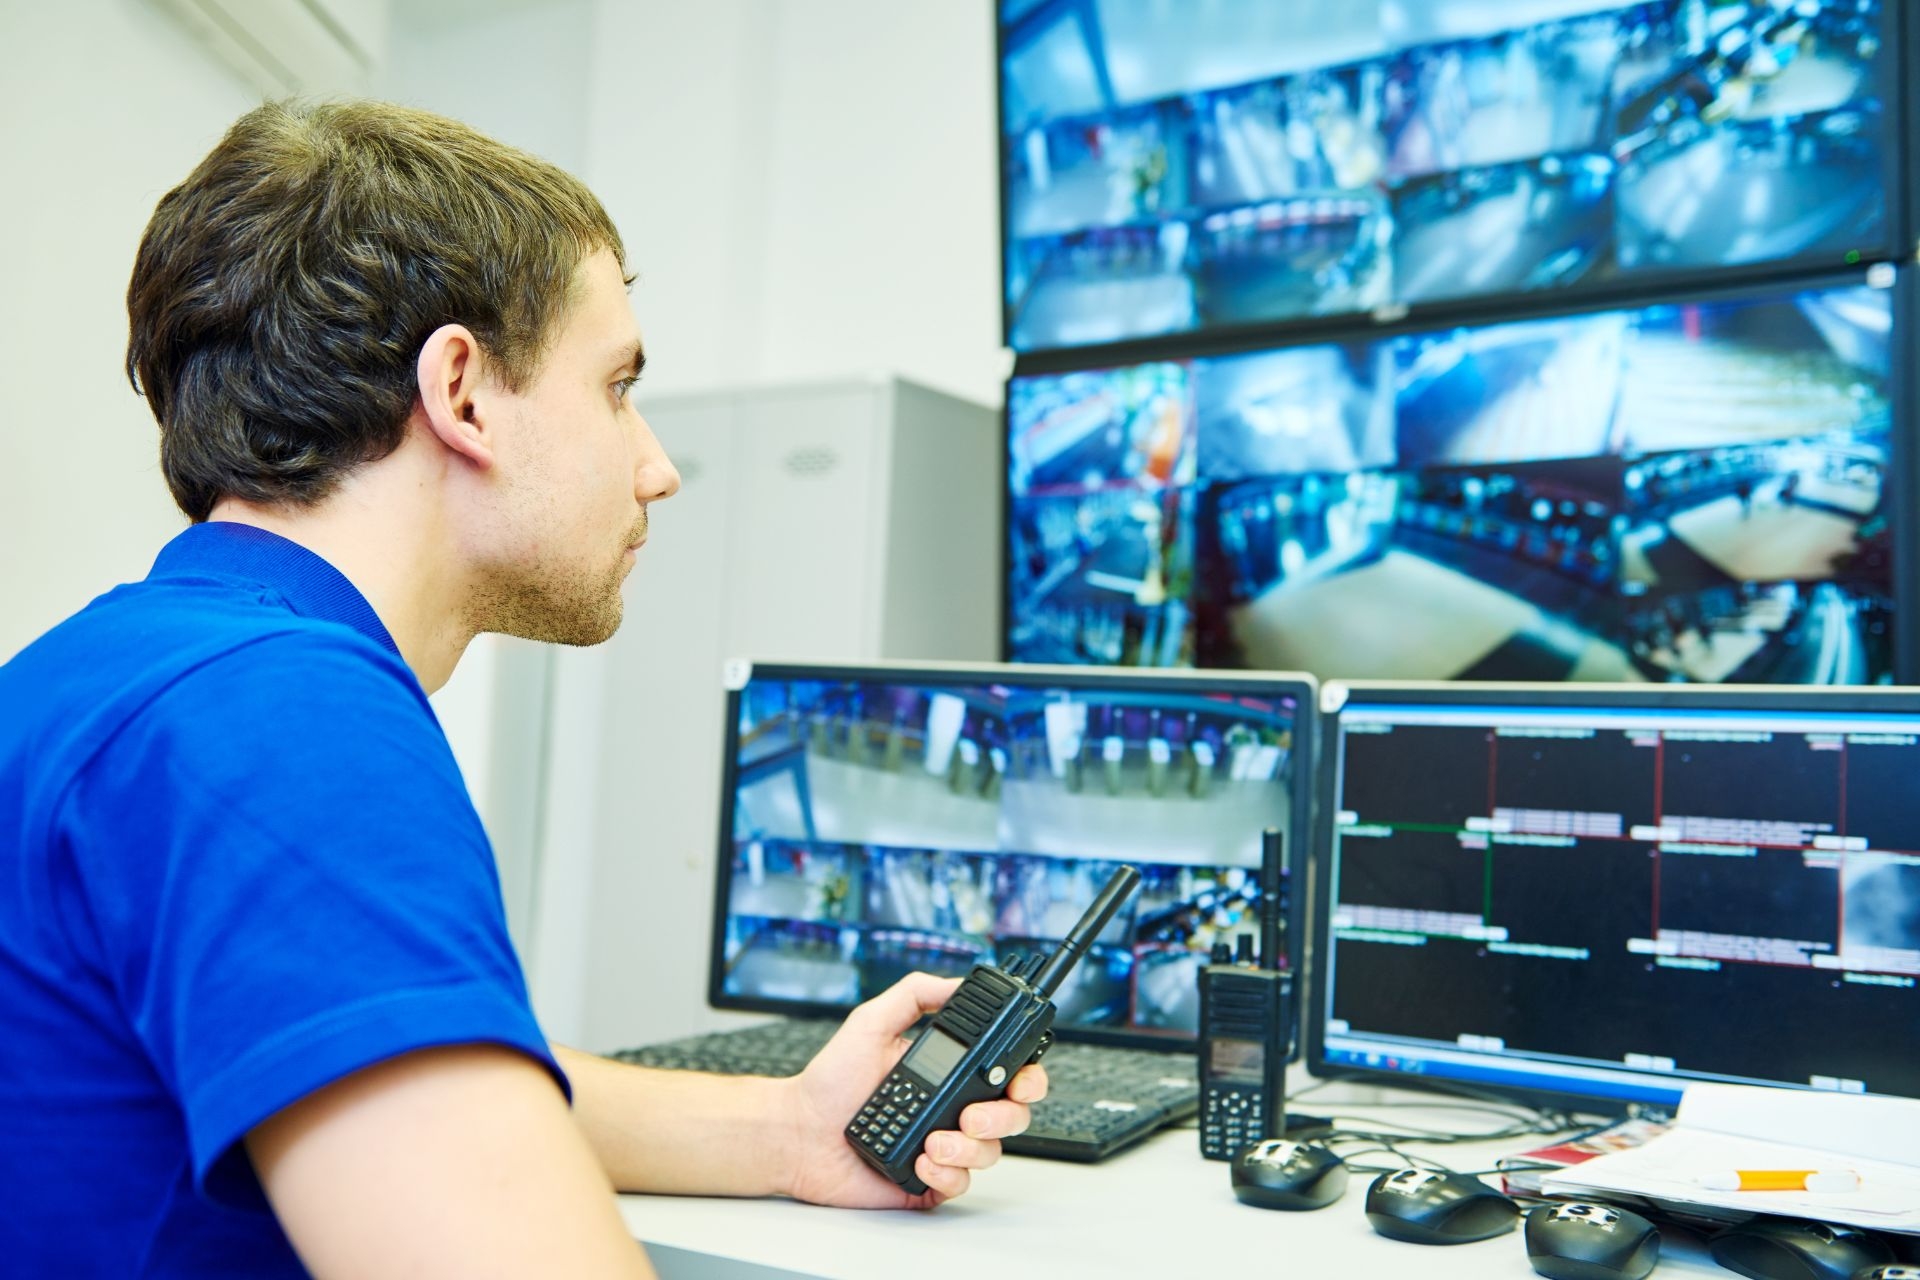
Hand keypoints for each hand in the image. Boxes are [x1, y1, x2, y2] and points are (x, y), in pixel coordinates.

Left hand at [779, 972, 1046, 1208]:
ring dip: (968, 1148)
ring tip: (933, 1141)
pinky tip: (922, 1160)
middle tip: (969, 1114)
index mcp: (948, 1073)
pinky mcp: (927, 1181)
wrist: (798, 1133)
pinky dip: (947, 1175)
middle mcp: (951, 1109)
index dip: (1026, 1078)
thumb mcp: (870, 1022)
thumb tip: (955, 982)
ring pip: (990, 1153)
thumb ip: (913, 995)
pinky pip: (960, 1185)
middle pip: (1012, 1117)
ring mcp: (942, 1146)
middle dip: (1003, 1117)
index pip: (1006, 1075)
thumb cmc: (828, 1082)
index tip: (1018, 1078)